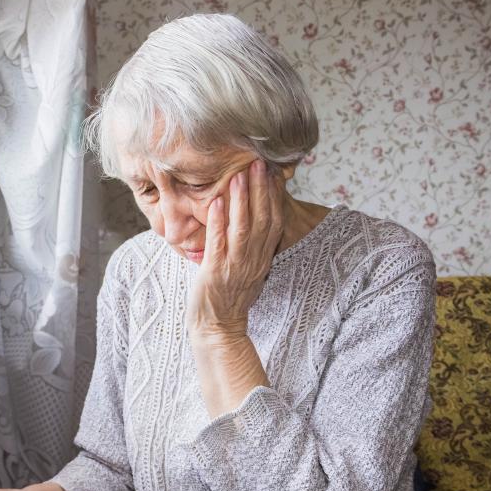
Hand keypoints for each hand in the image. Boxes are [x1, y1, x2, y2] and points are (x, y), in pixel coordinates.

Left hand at [185, 158, 283, 342]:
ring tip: (239, 175)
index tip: (271, 172)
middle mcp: (254, 260)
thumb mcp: (247, 269)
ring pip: (244, 228)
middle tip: (259, 163)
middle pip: (263, 220)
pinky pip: (219, 243)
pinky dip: (219, 222)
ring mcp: (235, 266)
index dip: (274, 196)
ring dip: (242, 200)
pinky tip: (217, 202)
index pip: (275, 221)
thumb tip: (248, 221)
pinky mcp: (215, 272)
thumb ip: (250, 246)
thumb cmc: (228, 297)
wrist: (218, 328)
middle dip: (261, 190)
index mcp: (262, 258)